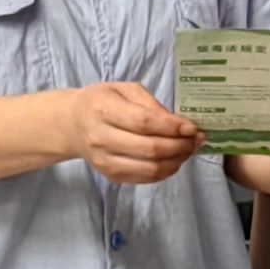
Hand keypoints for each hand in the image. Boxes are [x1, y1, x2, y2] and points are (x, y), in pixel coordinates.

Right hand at [61, 83, 203, 185]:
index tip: (192, 127)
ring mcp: (105, 161)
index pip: (143, 122)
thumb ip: (151, 104)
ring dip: (177, 161)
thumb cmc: (102, 102)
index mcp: (103, 109)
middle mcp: (101, 138)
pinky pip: (146, 178)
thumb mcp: (124, 90)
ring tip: (188, 149)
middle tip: (196, 139)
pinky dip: (167, 171)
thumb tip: (180, 124)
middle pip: (150, 149)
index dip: (172, 127)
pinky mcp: (111, 176)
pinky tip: (174, 159)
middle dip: (180, 145)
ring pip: (150, 168)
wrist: (73, 125)